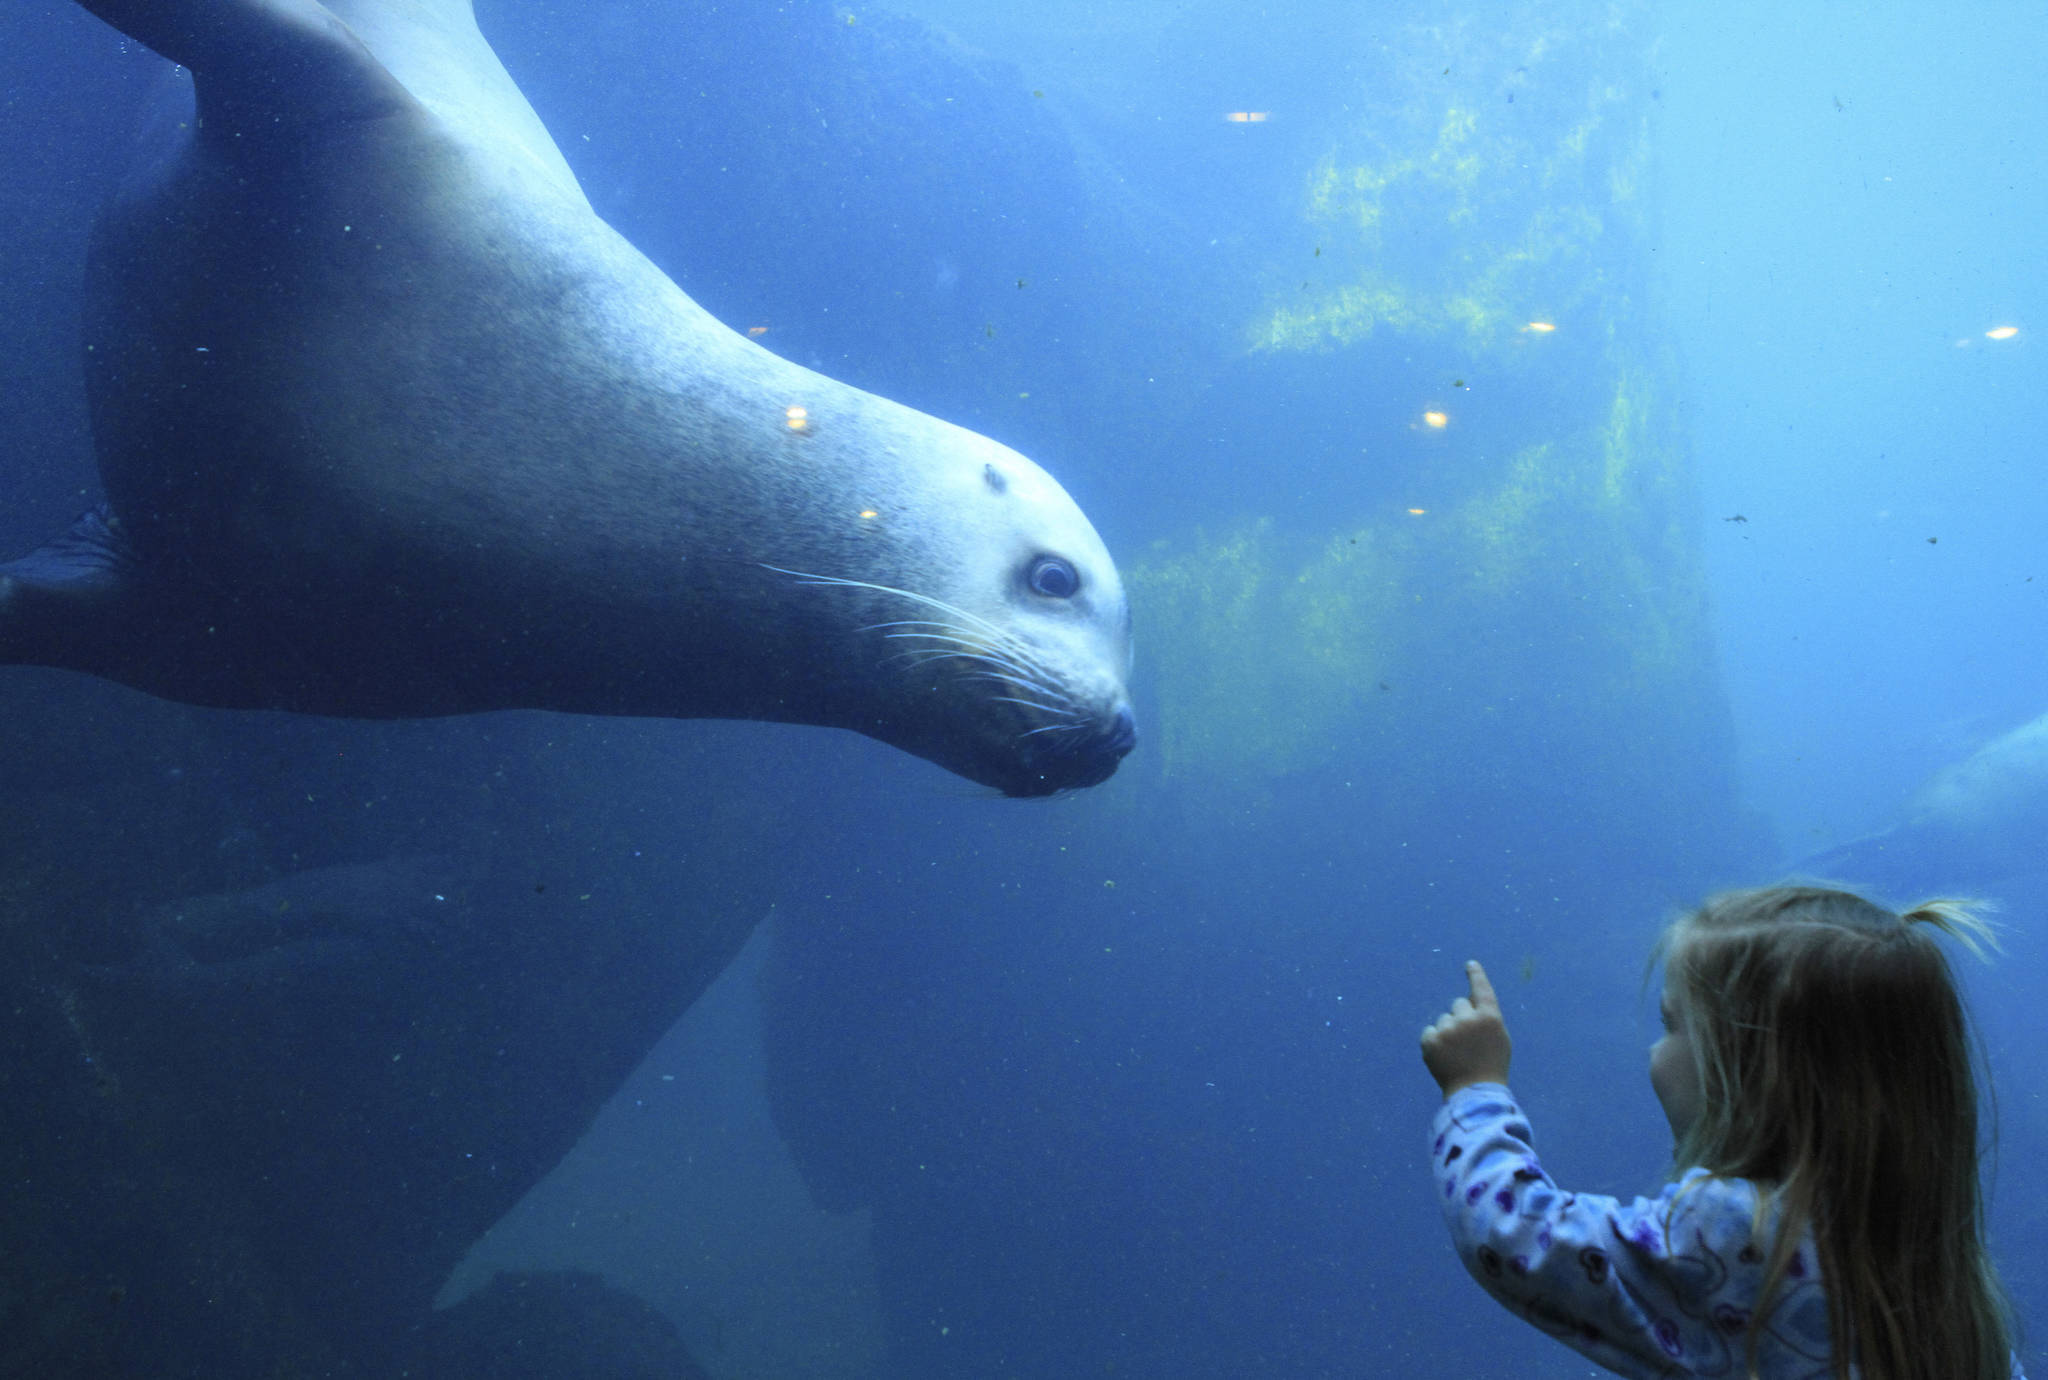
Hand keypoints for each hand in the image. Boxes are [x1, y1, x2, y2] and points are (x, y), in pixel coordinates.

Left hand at [1421, 960, 1511, 1096]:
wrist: (1475, 1093)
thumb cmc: (1491, 1066)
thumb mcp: (1499, 1038)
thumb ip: (1486, 1017)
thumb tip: (1467, 1001)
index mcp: (1490, 1017)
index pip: (1481, 989)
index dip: (1476, 976)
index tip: (1470, 965)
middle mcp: (1468, 1019)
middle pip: (1458, 1004)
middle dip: (1461, 1017)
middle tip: (1468, 1041)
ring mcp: (1448, 1029)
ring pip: (1444, 1019)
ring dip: (1448, 1031)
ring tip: (1457, 1054)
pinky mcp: (1431, 1040)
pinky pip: (1430, 1032)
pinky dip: (1435, 1042)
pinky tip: (1445, 1057)